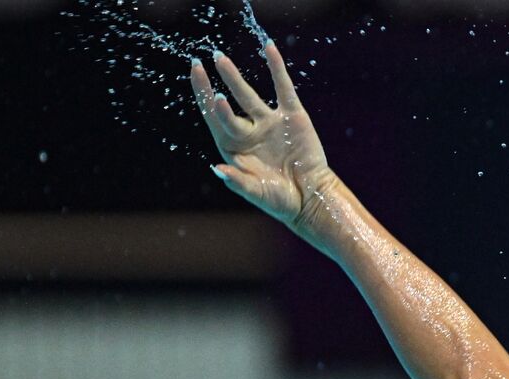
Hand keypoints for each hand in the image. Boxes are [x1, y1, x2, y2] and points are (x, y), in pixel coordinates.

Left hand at [188, 41, 339, 236]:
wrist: (312, 197)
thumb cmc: (281, 200)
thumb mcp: (257, 193)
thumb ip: (238, 181)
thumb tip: (216, 168)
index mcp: (235, 148)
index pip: (214, 119)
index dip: (203, 97)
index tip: (196, 74)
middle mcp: (249, 132)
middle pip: (226, 105)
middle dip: (212, 87)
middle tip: (200, 65)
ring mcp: (269, 123)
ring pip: (248, 95)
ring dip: (234, 77)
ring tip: (221, 59)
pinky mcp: (292, 117)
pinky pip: (282, 88)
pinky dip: (276, 68)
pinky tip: (268, 48)